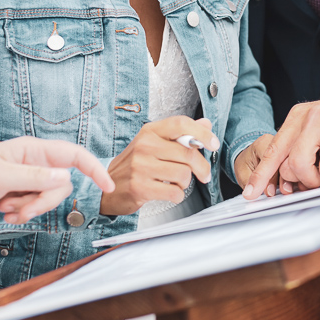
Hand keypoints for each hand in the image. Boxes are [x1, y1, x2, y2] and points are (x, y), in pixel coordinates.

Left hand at [0, 137, 114, 223]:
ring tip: (6, 209)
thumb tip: (64, 177)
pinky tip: (5, 212)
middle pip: (61, 184)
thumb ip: (33, 177)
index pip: (74, 155)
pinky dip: (21, 213)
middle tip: (20, 209)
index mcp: (33, 150)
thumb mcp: (0, 176)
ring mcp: (29, 178)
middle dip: (42, 202)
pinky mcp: (22, 193)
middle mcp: (35, 162)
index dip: (94, 168)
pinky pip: (35, 206)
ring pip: (48, 198)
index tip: (107, 185)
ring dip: (28, 209)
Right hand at [100, 116, 218, 215]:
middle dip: (201, 167)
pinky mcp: (140, 187)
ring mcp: (141, 167)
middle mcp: (145, 146)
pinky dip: (178, 195)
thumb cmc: (135, 164)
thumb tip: (205, 124)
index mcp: (150, 131)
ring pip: (183, 174)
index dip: (202, 133)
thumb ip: (181, 134)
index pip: (181, 124)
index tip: (213, 143)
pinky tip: (169, 192)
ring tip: (177, 182)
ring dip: (186, 182)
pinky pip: (174, 192)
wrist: (107, 187)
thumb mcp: (155, 143)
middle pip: (187, 153)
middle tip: (203, 174)